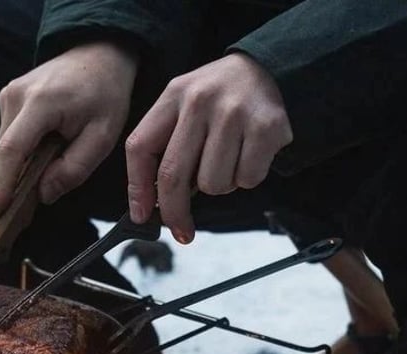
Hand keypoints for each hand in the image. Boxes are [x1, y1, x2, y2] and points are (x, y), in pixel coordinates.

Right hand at [0, 42, 138, 221]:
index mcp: (41, 103)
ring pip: (7, 148)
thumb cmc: (104, 95)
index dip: (0, 186)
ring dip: (20, 169)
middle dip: (10, 185)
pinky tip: (40, 161)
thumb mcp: (102, 137)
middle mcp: (16, 96)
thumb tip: (43, 194)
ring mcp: (9, 95)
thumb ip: (74, 169)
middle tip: (21, 215)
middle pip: (6, 153)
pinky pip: (10, 138)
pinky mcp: (8, 99)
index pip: (12, 151)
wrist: (98, 55)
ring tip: (43, 179)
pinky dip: (22, 156)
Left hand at [125, 52, 292, 243]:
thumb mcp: (184, 108)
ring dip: (220, 185)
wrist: (268, 69)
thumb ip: (165, 148)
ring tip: (228, 161)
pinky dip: (247, 178)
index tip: (142, 216)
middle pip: (173, 176)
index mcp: (173, 96)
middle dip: (175, 212)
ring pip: (212, 184)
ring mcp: (233, 113)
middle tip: (182, 231)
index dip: (138, 189)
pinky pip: (246, 180)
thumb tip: (150, 206)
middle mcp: (200, 101)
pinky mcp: (265, 127)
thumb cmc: (219, 100)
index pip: (141, 148)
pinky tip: (249, 155)